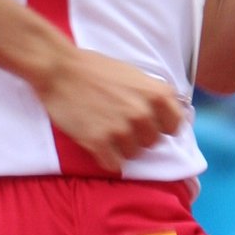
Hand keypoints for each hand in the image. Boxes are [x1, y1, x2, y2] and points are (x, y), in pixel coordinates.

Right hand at [37, 49, 183, 173]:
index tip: (149, 124)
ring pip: (133, 154)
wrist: (59, 69)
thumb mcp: (134, 75)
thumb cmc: (95, 69)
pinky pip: (114, 165)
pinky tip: (96, 142)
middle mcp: (143, 113)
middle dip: (138, 136)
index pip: (175, 126)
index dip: (162, 126)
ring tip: (104, 128)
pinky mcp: (99, 142)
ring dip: (121, 147)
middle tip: (118, 122)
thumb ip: (153, 95)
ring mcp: (122, 129)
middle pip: (152, 142)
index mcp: (157, 94)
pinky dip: (106, 158)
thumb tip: (168, 115)